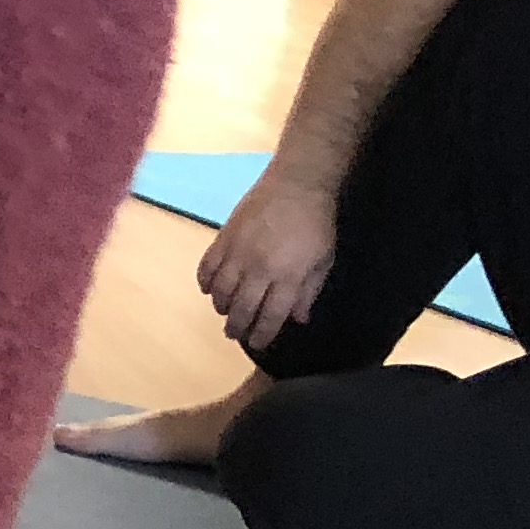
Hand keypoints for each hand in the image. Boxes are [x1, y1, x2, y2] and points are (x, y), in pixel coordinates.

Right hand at [196, 168, 336, 349]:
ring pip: (219, 292)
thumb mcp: (324, 260)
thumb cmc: (317, 224)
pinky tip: (210, 288)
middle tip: (236, 334)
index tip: (258, 344)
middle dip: (237, 327)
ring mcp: (238, 253)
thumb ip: (309, 291)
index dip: (262, 335)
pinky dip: (205, 283)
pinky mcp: (223, 238)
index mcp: (288, 277)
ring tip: (225, 311)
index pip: (270, 317)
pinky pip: (206, 268)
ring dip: (221, 307)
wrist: (297, 184)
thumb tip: (298, 319)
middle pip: (241, 309)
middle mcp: (259, 269)